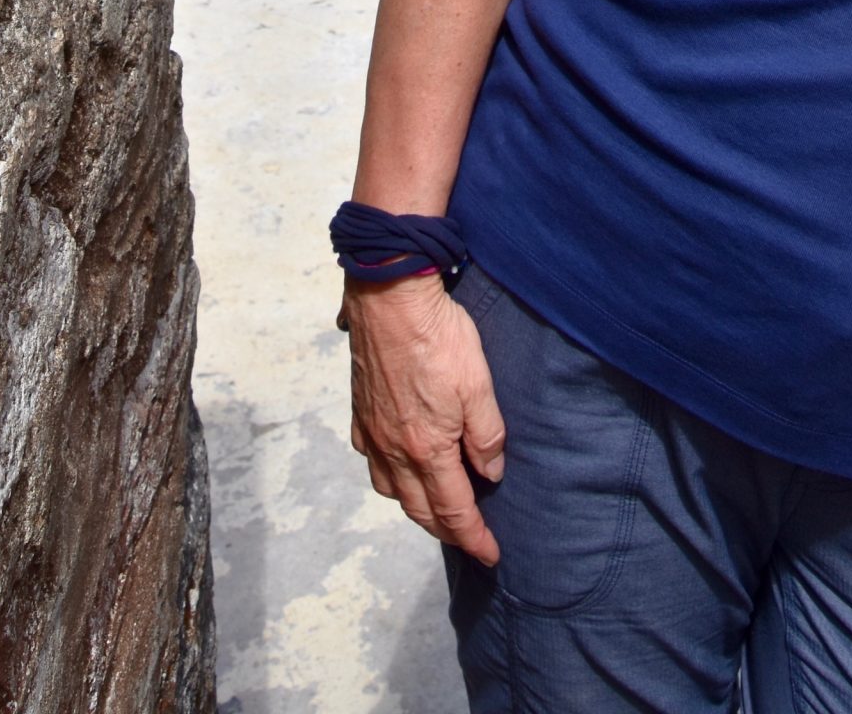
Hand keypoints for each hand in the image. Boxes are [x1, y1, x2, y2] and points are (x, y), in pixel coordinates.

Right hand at [343, 272, 507, 565]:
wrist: (389, 296)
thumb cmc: (437, 336)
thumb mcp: (479, 384)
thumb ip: (487, 435)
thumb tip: (491, 473)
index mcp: (427, 449)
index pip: (453, 510)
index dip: (473, 538)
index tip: (490, 555)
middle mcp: (393, 450)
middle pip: (419, 509)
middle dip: (446, 530)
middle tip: (468, 538)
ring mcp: (372, 432)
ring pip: (391, 490)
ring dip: (416, 506)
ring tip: (436, 506)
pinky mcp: (360, 411)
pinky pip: (372, 462)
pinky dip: (389, 477)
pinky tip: (399, 466)